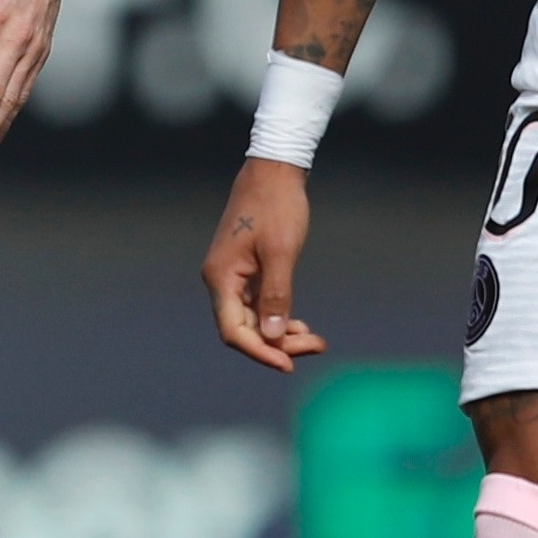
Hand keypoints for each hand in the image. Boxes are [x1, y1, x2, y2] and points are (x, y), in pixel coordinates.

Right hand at [203, 157, 326, 372]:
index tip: (290, 365)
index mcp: (221, 277)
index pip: (234, 331)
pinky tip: (300, 325)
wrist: (273, 172)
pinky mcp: (244, 272)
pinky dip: (278, 318)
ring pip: (252, 320)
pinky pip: (257, 306)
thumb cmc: (277, 207)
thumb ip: (276, 295)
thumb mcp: (281, 252)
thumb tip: (274, 336)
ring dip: (281, 334)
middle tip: (316, 346)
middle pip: (243, 329)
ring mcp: (232, 277)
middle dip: (278, 344)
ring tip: (314, 339)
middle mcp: (221, 281)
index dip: (261, 352)